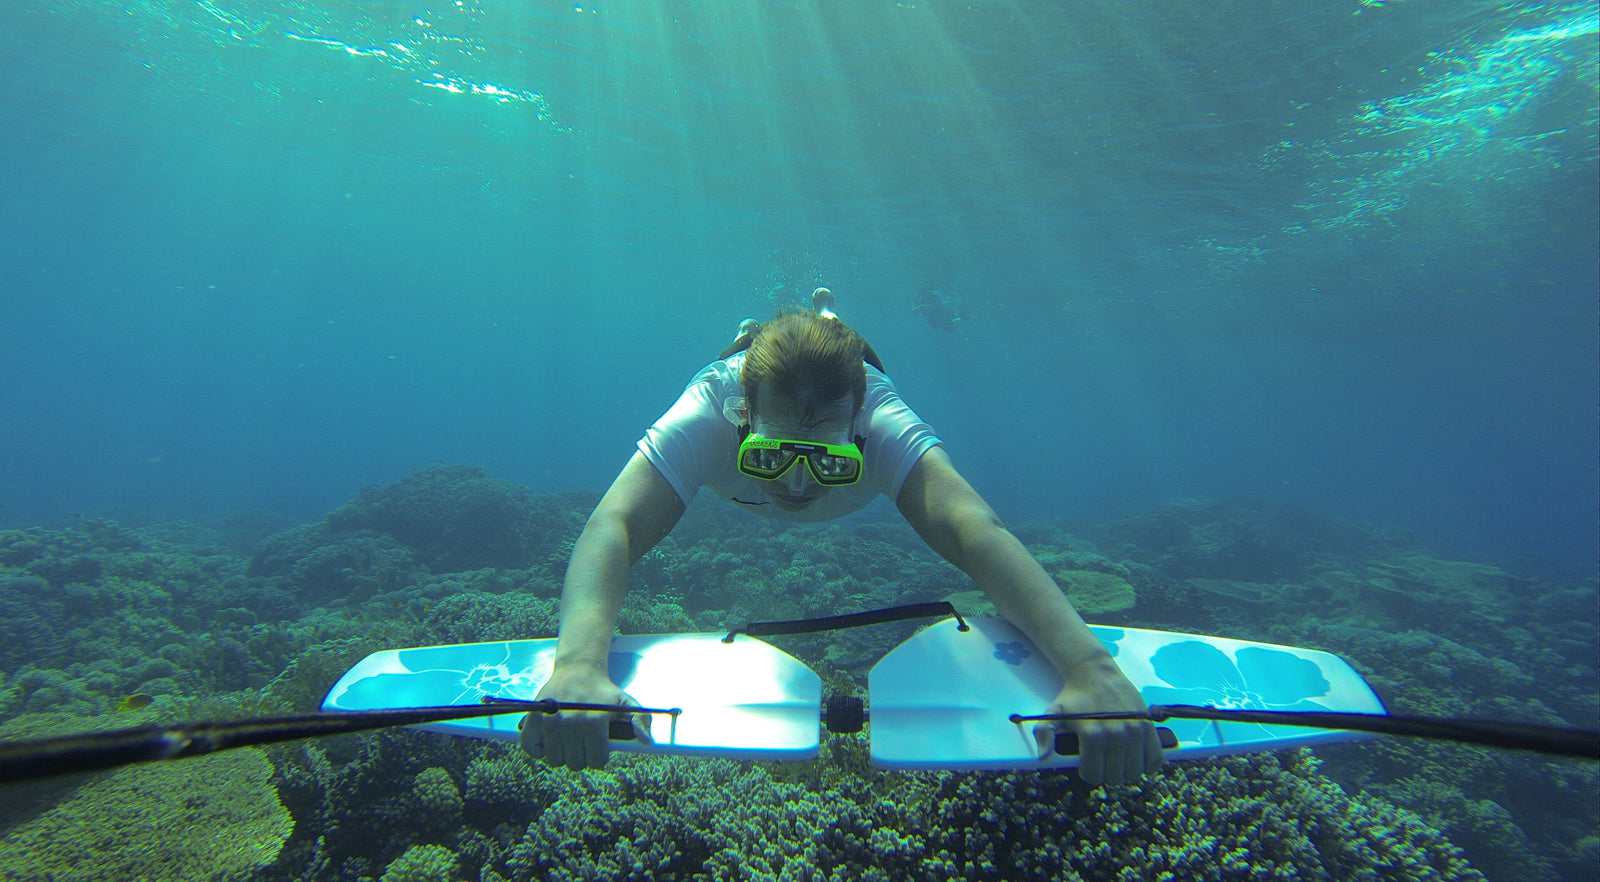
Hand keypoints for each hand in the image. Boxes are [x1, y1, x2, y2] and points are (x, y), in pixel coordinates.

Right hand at [521, 664, 653, 770]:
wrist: (578, 670)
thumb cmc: (603, 691)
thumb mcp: (626, 702)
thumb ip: (641, 720)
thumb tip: (647, 741)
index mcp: (594, 722)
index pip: (596, 761)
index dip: (599, 756)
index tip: (598, 745)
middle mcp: (571, 723)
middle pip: (575, 763)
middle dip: (582, 756)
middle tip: (583, 742)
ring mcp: (550, 721)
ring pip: (555, 760)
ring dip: (562, 755)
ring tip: (568, 741)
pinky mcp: (532, 719)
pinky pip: (530, 749)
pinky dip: (538, 750)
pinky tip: (548, 741)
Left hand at [1034, 656, 1166, 785]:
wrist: (1096, 672)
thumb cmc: (1074, 697)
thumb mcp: (1054, 713)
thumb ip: (1045, 734)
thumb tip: (1043, 756)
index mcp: (1092, 735)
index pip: (1093, 775)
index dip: (1088, 773)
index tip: (1087, 763)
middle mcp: (1116, 734)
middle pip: (1115, 777)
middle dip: (1106, 773)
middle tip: (1102, 760)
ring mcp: (1134, 730)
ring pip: (1134, 772)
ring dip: (1126, 771)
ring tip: (1117, 759)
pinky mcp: (1148, 726)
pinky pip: (1155, 758)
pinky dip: (1148, 764)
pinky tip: (1137, 757)